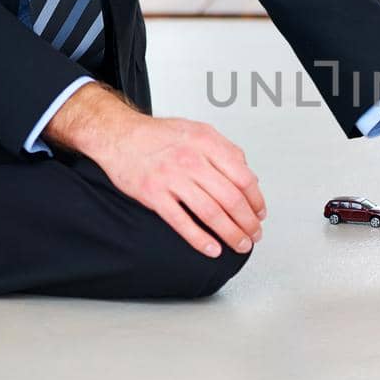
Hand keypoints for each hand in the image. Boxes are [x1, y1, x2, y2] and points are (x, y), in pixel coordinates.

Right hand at [47, 83, 264, 257]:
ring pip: (211, 213)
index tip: (259, 213)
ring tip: (240, 244)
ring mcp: (172, 178)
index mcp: (207, 143)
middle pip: (231, 198)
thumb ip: (225, 150)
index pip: (243, 177)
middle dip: (248, 222)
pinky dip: (200, 239)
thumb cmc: (158, 135)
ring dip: (231, 233)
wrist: (119, 135)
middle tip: (254, 234)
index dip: (256, 200)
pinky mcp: (154, 195)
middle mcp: (192, 160)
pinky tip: (212, 248)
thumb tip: (248, 174)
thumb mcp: (198, 130)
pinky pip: (182, 222)